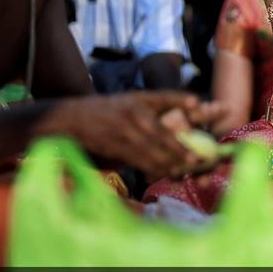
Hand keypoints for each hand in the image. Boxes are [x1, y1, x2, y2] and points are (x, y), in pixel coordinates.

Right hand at [44, 92, 219, 178]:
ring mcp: (123, 134)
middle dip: (179, 149)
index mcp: (139, 101)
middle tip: (195, 159)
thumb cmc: (112, 108)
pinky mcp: (115, 150)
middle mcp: (132, 117)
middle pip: (160, 135)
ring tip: (185, 171)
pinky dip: (153, 169)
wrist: (74, 118)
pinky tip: (166, 174)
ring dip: (169, 164)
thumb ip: (165, 101)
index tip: (198, 110)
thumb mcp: (137, 97)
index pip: (165, 101)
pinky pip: (138, 162)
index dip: (181, 103)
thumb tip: (195, 105)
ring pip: (150, 152)